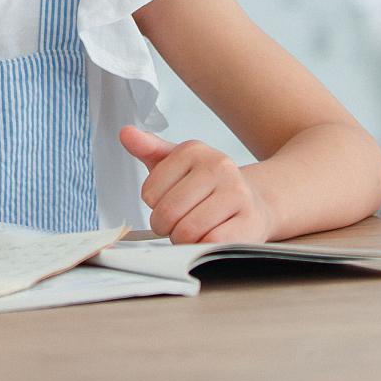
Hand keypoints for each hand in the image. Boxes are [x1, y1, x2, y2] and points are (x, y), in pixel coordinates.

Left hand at [119, 126, 275, 243]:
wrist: (254, 201)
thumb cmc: (208, 186)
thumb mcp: (176, 163)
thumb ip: (148, 149)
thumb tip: (126, 133)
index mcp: (194, 150)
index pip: (149, 192)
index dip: (154, 206)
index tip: (167, 203)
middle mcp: (219, 166)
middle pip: (168, 212)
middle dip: (166, 227)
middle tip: (177, 223)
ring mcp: (237, 193)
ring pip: (188, 230)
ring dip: (184, 239)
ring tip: (193, 230)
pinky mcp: (250, 221)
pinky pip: (212, 242)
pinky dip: (204, 246)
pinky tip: (210, 236)